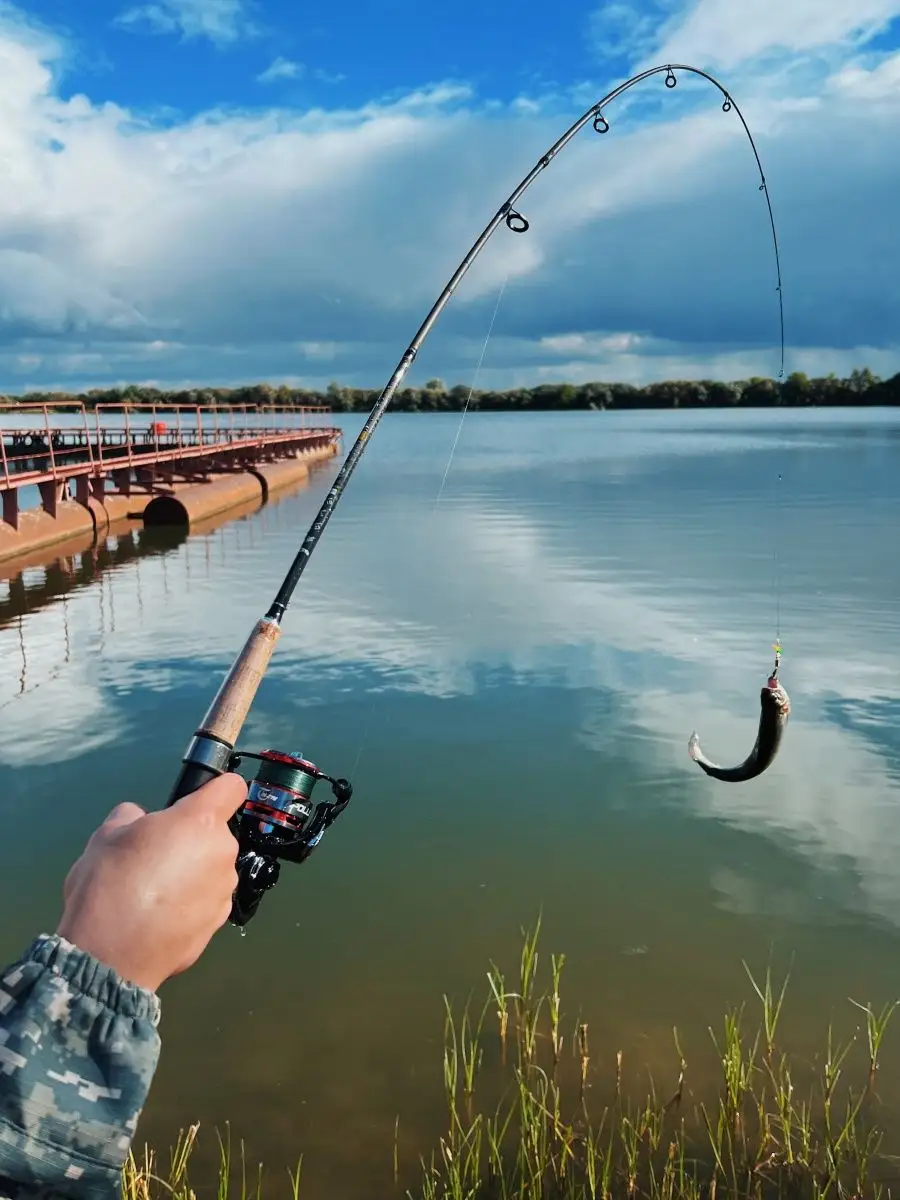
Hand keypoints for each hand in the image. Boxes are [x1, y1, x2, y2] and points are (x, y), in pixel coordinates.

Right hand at [56, 773, 246, 992]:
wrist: (109, 956)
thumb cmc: (109, 885)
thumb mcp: (106, 835)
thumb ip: (131, 817)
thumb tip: (139, 819)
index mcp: (200, 822)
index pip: (231, 787)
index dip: (215, 789)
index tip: (197, 799)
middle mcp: (222, 853)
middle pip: (215, 835)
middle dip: (190, 840)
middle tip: (154, 856)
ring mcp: (223, 891)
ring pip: (211, 870)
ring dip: (192, 874)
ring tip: (153, 892)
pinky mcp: (217, 925)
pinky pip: (206, 902)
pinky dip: (189, 905)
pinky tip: (159, 917)